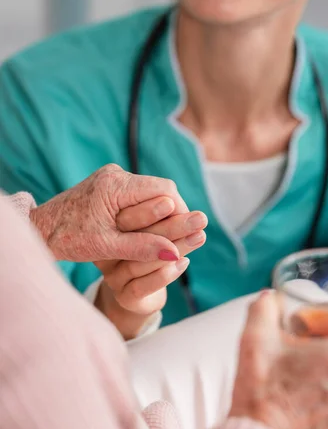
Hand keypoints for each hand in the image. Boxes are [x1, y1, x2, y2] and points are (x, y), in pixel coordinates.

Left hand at [30, 164, 189, 262]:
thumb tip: (176, 254)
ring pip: (151, 193)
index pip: (164, 190)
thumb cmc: (68, 239)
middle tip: (179, 240)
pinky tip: (147, 232)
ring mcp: (112, 177)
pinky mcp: (109, 185)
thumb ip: (142, 248)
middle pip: (161, 190)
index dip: (181, 211)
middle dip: (172, 214)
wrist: (39, 230)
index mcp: (115, 184)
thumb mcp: (107, 247)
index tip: (187, 235)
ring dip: (160, 215)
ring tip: (164, 239)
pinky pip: (139, 196)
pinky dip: (147, 213)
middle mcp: (115, 174)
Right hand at [95, 210, 207, 338]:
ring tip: (200, 236)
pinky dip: (165, 275)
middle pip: (136, 237)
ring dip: (175, 248)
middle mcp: (106, 253)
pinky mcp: (124, 297)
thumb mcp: (151, 230)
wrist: (137, 292)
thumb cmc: (147, 252)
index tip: (174, 202)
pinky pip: (142, 286)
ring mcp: (113, 277)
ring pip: (140, 262)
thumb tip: (176, 199)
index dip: (150, 209)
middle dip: (171, 225)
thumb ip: (158, 217)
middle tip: (199, 218)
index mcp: (108, 230)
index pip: (125, 217)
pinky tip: (184, 262)